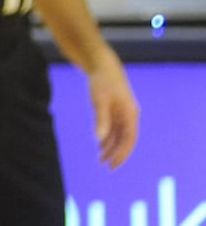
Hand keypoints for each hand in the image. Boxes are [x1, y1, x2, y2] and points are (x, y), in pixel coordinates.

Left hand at [87, 52, 138, 168]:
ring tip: (100, 157)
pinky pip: (113, 127)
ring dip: (110, 145)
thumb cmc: (102, 81)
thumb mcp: (99, 101)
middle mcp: (128, 115)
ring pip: (118, 134)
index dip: (122, 154)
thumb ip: (101, 120)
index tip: (113, 165)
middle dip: (115, 152)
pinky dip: (107, 135)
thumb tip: (99, 140)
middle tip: (104, 164)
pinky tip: (100, 143)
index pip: (129, 140)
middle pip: (124, 139)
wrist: (101, 64)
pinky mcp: (114, 108)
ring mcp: (122, 112)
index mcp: (130, 114)